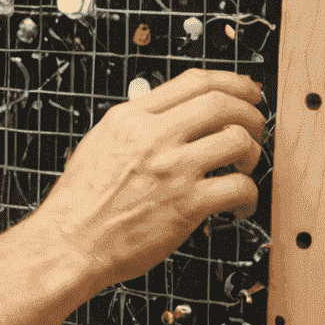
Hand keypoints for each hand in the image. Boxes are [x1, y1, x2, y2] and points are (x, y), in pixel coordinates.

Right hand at [25, 69, 266, 291]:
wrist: (69, 244)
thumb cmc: (79, 204)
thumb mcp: (99, 145)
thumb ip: (135, 127)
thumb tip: (172, 117)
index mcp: (130, 119)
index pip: (193, 81)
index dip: (231, 82)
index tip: (245, 92)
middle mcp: (153, 137)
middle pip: (222, 104)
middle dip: (250, 114)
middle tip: (255, 127)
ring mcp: (172, 170)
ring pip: (238, 140)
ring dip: (253, 152)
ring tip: (244, 167)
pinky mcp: (187, 205)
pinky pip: (239, 187)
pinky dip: (249, 195)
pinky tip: (240, 204)